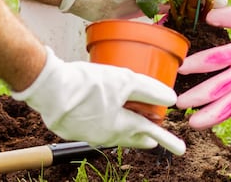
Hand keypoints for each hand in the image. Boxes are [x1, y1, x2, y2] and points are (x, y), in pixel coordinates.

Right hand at [12, 47, 185, 153]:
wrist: (48, 88)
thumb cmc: (87, 84)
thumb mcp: (124, 81)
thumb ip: (149, 91)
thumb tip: (171, 100)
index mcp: (119, 126)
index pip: (149, 131)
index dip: (167, 138)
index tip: (181, 149)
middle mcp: (104, 135)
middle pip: (131, 137)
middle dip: (145, 138)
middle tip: (156, 142)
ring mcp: (87, 133)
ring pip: (113, 134)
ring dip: (127, 132)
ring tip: (134, 130)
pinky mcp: (72, 127)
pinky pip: (96, 128)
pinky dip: (106, 124)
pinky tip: (104, 116)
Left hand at [175, 4, 230, 128]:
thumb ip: (229, 16)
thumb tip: (208, 16)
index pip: (217, 59)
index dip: (197, 63)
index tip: (181, 67)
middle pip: (218, 88)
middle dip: (197, 96)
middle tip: (177, 101)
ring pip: (227, 106)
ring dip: (208, 115)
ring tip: (190, 122)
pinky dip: (219, 118)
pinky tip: (203, 123)